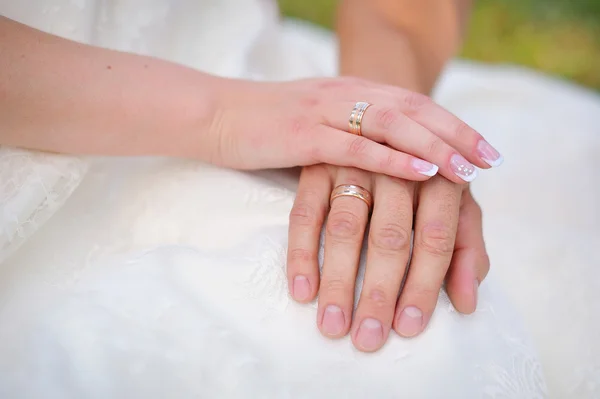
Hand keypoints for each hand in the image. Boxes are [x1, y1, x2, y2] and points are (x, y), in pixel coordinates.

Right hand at [209, 77, 501, 181]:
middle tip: (491, 159)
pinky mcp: (304, 135)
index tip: (484, 148)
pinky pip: (357, 147)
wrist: (215, 115)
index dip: (453, 124)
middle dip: (457, 134)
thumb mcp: (316, 122)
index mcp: (351, 92)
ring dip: (436, 146)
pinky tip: (422, 172)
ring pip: (394, 124)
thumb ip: (350, 133)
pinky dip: (394, 160)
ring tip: (469, 170)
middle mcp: (346, 95)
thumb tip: (384, 159)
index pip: (414, 104)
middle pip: (415, 110)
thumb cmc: (266, 127)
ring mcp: (326, 112)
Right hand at [286, 166, 489, 351]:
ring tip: (333, 324)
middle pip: (389, 236)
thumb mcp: (453, 203)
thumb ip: (466, 249)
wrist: (380, 119)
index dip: (423, 285)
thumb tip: (466, 303)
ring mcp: (352, 163)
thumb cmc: (422, 177)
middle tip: (368, 338)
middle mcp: (397, 165)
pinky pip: (305, 213)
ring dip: (338, 280)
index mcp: (439, 176)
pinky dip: (302, 253)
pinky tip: (302, 291)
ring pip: (345, 227)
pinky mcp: (316, 166)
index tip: (408, 326)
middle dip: (379, 291)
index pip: (435, 237)